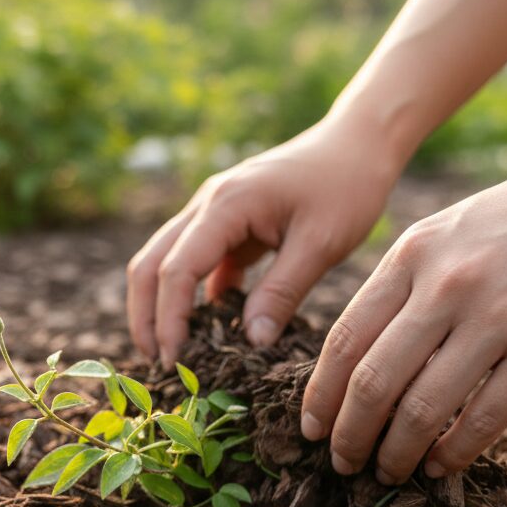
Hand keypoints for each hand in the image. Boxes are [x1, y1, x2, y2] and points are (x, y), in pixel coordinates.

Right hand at [126, 115, 400, 366]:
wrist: (359, 142)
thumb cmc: (347, 185)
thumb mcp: (321, 243)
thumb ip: (282, 292)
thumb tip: (252, 343)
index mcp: (226, 205)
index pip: (177, 269)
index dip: (169, 318)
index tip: (174, 360)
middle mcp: (207, 205)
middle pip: (151, 263)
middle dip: (147, 316)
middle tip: (159, 364)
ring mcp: (213, 212)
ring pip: (165, 261)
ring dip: (163, 305)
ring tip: (175, 351)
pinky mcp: (228, 224)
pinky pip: (197, 263)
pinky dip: (195, 296)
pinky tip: (212, 328)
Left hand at [301, 124, 506, 482]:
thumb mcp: (448, 232)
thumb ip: (404, 285)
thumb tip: (360, 358)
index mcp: (412, 255)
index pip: (343, 340)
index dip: (320, 395)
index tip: (310, 428)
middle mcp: (446, 285)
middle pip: (372, 381)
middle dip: (349, 434)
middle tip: (342, 462)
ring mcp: (499, 316)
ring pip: (423, 408)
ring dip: (397, 453)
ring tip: (388, 473)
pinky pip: (486, 417)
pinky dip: (455, 452)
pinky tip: (441, 466)